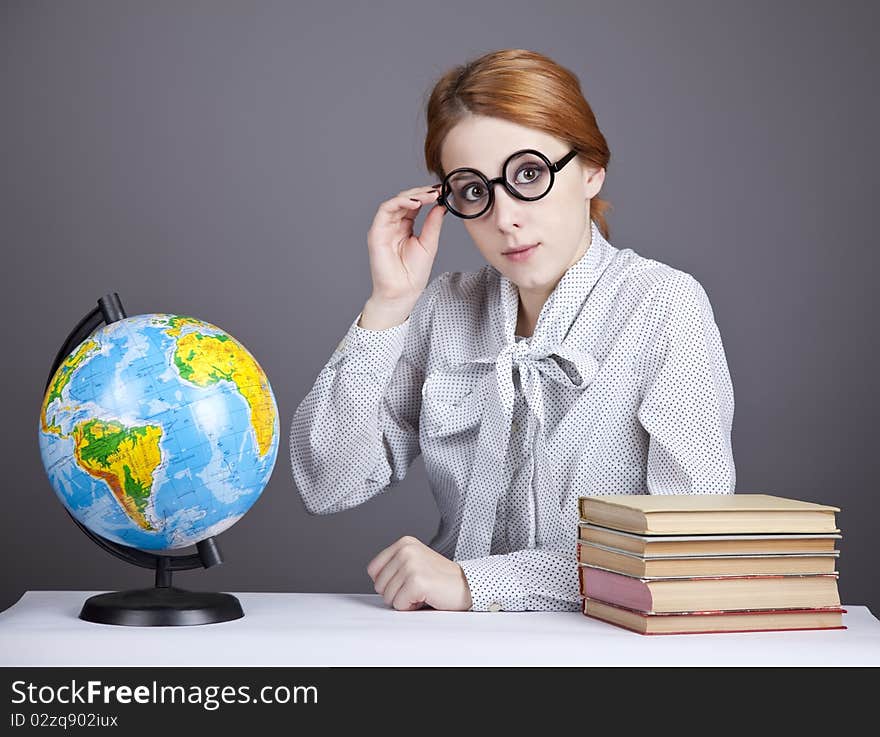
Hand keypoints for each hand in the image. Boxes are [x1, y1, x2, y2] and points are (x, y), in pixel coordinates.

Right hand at [365, 183, 446, 307]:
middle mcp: (393, 224)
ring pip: (396, 201)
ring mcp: (384, 227)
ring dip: (413, 195)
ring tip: (430, 196)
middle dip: (422, 192)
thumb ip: (433, 223)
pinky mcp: (376, 231)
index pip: (415, 204)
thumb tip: (441, 205)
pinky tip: (415, 203)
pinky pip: (386, 209)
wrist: (403, 291)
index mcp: (405, 227)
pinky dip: (400, 202)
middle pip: (405, 199)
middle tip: (438, 190)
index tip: (443, 191)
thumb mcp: (429, 243)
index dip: (427, 196)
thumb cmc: (414, 272)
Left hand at [366, 535, 472, 611]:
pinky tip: (427, 596)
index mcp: (403, 543)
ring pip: (388, 597)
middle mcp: (406, 550)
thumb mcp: (413, 563)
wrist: (466, 586)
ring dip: (406, 600)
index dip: (388, 582)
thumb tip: (374, 580)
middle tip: (419, 587)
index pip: (373, 570)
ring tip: (424, 591)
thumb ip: (393, 566)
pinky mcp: (417, 581)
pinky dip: (412, 607)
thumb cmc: (440, 579)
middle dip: (397, 593)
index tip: (408, 580)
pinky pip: (400, 605)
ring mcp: (411, 564)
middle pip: (379, 585)